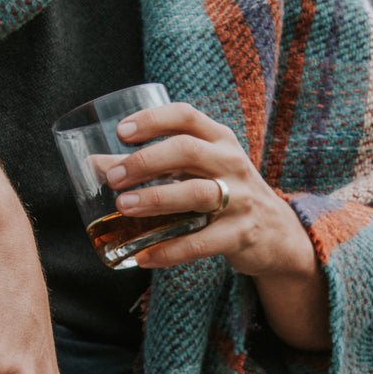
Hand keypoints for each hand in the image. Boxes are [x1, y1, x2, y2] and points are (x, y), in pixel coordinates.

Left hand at [106, 102, 330, 348]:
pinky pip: (202, 242)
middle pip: (187, 151)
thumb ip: (152, 166)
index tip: (121, 132)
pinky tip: (143, 256)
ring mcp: (240, 199)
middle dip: (146, 162)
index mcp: (219, 140)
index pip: (186, 117)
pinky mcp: (241, 234)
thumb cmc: (224, 193)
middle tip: (113, 179)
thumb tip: (96, 165)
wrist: (276, 232)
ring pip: (197, 193)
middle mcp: (231, 163)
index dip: (153, 120)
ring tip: (122, 208)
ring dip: (156, 199)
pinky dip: (170, 250)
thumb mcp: (196, 172)